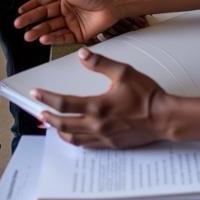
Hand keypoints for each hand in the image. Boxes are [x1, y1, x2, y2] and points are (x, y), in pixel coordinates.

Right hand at [15, 0, 120, 43]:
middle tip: (19, 26)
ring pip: (51, 29)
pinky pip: (62, 38)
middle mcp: (66, 11)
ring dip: (39, 32)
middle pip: (44, 18)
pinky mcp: (78, 34)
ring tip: (28, 36)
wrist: (110, 3)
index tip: (20, 12)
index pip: (43, 4)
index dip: (31, 8)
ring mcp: (72, 23)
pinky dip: (52, 39)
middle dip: (31, 22)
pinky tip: (43, 39)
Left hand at [36, 49, 168, 147]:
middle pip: (63, 124)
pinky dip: (75, 139)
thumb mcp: (123, 72)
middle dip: (48, 118)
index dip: (47, 98)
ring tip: (52, 124)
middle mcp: (96, 125)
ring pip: (72, 138)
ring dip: (59, 131)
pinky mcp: (111, 145)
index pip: (63, 103)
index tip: (36, 93)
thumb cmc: (146, 95)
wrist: (163, 118)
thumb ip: (100, 62)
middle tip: (39, 112)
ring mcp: (103, 138)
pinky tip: (74, 135)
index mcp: (97, 106)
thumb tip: (82, 54)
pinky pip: (86, 145)